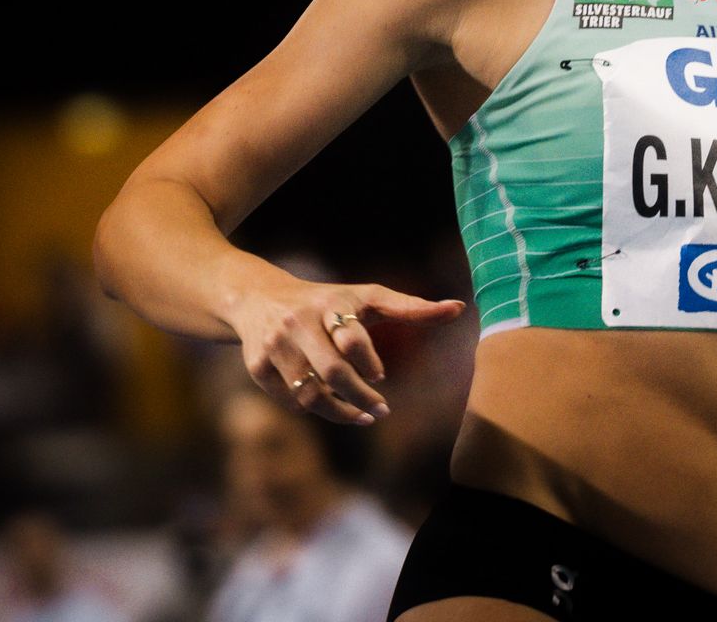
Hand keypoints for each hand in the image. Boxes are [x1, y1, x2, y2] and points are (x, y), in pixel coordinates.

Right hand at [230, 278, 464, 423]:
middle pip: (333, 370)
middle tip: (381, 411)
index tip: (381, 377)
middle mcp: (300, 322)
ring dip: (338, 412)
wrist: (259, 298)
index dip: (369, 362)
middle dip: (359, 397)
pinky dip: (309, 408)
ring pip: (310, 391)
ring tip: (362, 418)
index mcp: (331, 303)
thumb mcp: (367, 297)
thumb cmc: (329, 300)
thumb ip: (411, 307)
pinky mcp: (256, 365)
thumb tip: (460, 308)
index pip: (353, 337)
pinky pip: (288, 398)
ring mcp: (275, 345)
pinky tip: (328, 408)